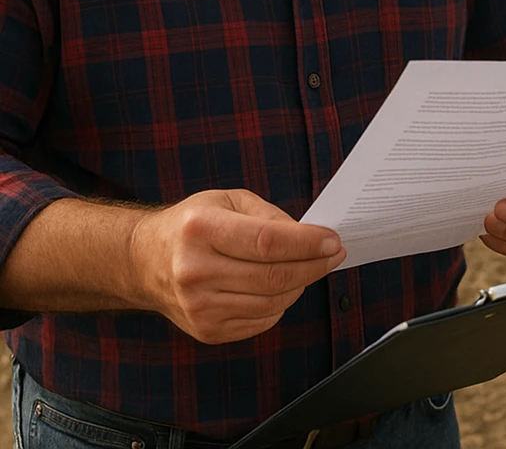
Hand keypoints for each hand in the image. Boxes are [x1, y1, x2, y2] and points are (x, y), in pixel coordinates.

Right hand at [129, 189, 345, 343]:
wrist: (146, 261)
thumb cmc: (193, 225)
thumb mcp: (228, 201)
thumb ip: (270, 216)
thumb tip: (310, 236)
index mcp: (200, 229)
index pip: (267, 242)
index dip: (307, 243)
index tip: (333, 240)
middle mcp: (195, 271)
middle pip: (273, 276)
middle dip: (315, 265)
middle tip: (334, 254)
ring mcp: (198, 307)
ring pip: (272, 303)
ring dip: (301, 285)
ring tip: (309, 267)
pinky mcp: (206, 331)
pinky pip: (262, 321)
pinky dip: (281, 304)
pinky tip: (281, 286)